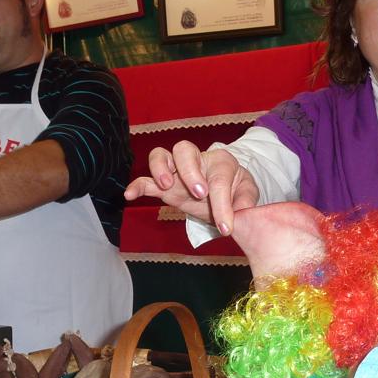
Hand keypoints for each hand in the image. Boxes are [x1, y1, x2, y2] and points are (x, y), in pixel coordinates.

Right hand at [123, 141, 259, 235]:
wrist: (225, 191)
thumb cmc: (235, 189)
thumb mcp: (247, 193)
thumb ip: (246, 202)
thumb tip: (242, 214)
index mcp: (220, 162)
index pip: (219, 180)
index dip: (223, 205)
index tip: (226, 227)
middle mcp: (196, 160)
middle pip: (184, 150)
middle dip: (189, 171)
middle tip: (199, 193)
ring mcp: (176, 171)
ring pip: (161, 155)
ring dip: (161, 169)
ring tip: (166, 187)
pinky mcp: (163, 185)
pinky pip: (146, 180)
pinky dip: (137, 185)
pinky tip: (129, 195)